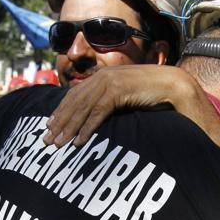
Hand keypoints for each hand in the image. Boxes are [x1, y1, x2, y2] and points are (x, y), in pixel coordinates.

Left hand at [44, 65, 189, 146]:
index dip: (60, 111)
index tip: (49, 127)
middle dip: (59, 122)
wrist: (173, 84)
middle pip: (74, 102)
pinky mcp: (119, 91)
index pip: (74, 95)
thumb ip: (111, 98)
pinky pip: (98, 113)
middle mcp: (103, 77)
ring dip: (68, 128)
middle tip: (46, 140)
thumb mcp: (126, 93)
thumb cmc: (151, 92)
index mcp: (103, 76)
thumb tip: (96, 113)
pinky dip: (87, 128)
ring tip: (58, 144)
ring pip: (82, 108)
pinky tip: (79, 141)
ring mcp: (110, 82)